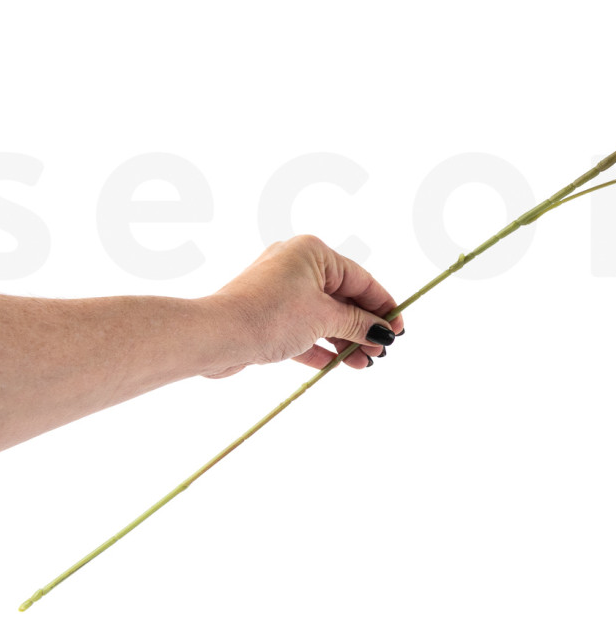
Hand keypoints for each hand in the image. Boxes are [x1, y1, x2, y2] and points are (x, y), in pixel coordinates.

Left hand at [201, 235, 405, 378]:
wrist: (216, 337)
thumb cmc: (269, 315)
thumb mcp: (325, 318)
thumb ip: (358, 324)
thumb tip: (383, 331)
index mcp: (312, 253)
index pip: (360, 279)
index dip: (383, 305)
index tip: (399, 327)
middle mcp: (296, 266)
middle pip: (343, 299)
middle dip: (363, 327)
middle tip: (382, 350)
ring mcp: (280, 291)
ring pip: (323, 317)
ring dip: (345, 340)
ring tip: (364, 362)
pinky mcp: (268, 316)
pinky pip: (304, 329)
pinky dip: (321, 345)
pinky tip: (339, 363)